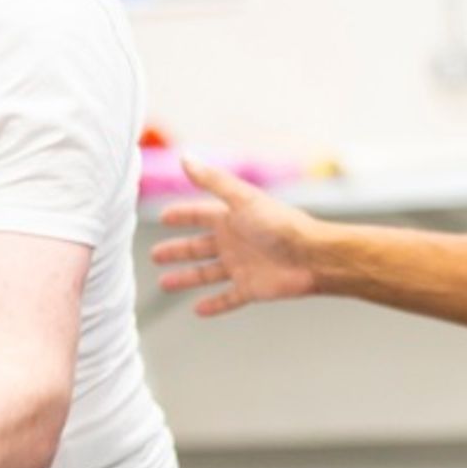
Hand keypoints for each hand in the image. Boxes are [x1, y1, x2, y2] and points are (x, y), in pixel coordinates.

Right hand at [151, 157, 321, 314]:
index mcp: (232, 218)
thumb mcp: (242, 198)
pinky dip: (214, 305)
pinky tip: (198, 310)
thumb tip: (186, 158)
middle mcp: (235, 242)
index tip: (164, 217)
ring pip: (207, 274)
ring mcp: (241, 266)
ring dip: (186, 278)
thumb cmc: (280, 224)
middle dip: (177, 250)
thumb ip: (213, 180)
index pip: (199, 214)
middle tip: (155, 255)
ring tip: (165, 283)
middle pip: (198, 247)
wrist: (311, 256)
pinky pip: (228, 298)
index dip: (182, 215)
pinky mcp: (251, 289)